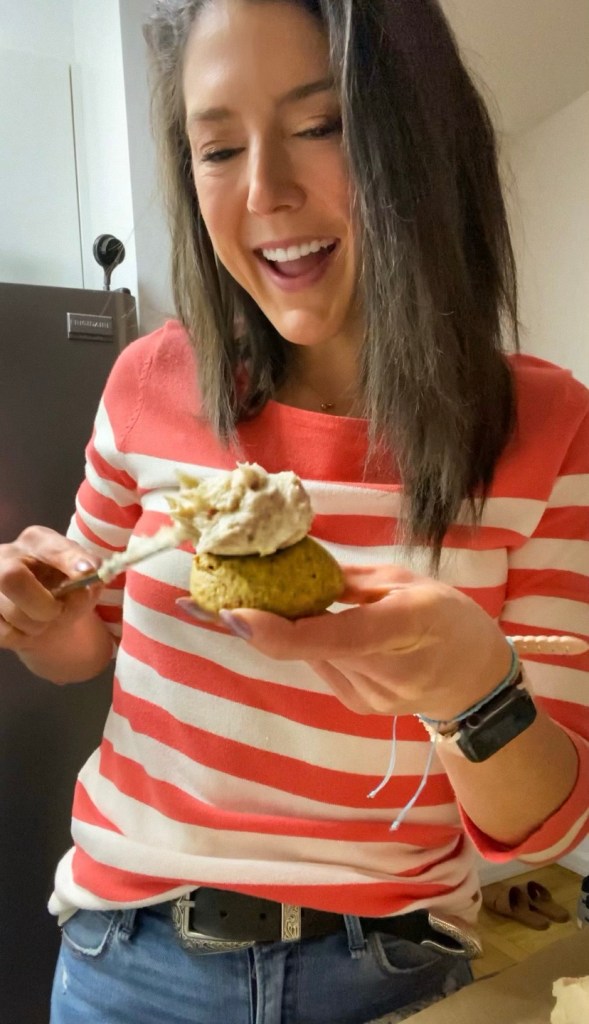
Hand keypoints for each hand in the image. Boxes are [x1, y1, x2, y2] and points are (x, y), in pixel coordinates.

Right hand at [0, 526, 100, 652]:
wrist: (39, 610)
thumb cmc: (62, 586)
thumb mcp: (82, 578)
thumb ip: (90, 575)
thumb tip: (90, 573)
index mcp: (36, 540)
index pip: (51, 547)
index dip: (70, 559)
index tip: (88, 571)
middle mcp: (5, 555)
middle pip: (11, 578)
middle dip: (44, 605)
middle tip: (58, 612)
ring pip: (12, 613)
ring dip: (37, 626)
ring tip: (44, 620)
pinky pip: (4, 633)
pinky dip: (21, 638)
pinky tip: (24, 627)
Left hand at [178, 563, 511, 720]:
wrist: (476, 684)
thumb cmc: (448, 619)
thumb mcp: (408, 581)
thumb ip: (347, 581)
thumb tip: (288, 570)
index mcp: (407, 625)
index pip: (334, 635)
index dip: (277, 630)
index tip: (230, 615)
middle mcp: (384, 671)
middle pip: (308, 642)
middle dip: (265, 615)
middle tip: (214, 590)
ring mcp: (369, 697)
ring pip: (310, 653)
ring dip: (289, 626)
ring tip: (276, 600)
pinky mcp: (356, 707)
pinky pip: (319, 664)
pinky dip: (311, 642)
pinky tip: (323, 628)